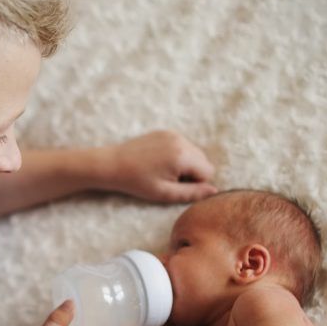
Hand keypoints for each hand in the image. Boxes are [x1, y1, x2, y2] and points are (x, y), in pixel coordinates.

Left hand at [96, 130, 216, 202]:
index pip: (208, 171)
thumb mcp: (165, 193)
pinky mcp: (165, 132)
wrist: (112, 164)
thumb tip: (214, 191)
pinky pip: (182, 146)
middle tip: (168, 179)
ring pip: (194, 153)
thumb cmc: (137, 182)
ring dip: (185, 164)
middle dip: (192, 173)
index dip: (195, 183)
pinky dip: (177, 155)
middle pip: (203, 160)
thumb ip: (192, 193)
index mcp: (182, 156)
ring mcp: (173, 134)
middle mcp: (181, 141)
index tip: (175, 186)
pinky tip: (158, 162)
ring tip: (162, 171)